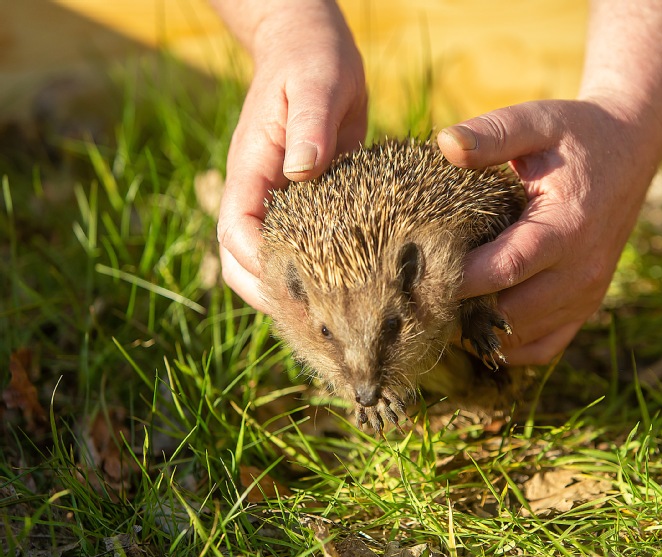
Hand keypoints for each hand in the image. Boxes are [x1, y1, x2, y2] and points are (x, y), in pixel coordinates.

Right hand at [216, 1, 366, 312]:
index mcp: (251, 170)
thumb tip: (303, 171)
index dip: (260, 265)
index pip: (237, 232)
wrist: (311, 49)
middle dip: (270, 294)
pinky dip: (315, 273)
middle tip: (317, 324)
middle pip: (240, 261)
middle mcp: (259, 193)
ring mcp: (279, 202)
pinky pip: (301, 248)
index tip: (300, 288)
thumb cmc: (311, 60)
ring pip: (267, 262)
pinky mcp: (306, 205)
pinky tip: (348, 290)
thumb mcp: (315, 84)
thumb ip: (309, 125)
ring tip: (332, 320)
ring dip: (290, 291)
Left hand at [438, 97, 660, 363]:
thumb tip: (443, 143)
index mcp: (566, 228)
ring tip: (437, 306)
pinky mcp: (585, 307)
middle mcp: (580, 271)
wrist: (628, 153)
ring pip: (519, 336)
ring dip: (477, 329)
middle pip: (507, 313)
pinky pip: (542, 348)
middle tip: (415, 296)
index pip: (502, 270)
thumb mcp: (536, 122)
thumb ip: (493, 134)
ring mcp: (585, 295)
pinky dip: (506, 345)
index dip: (456, 278)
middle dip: (458, 309)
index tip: (413, 272)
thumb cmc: (574, 137)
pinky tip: (474, 324)